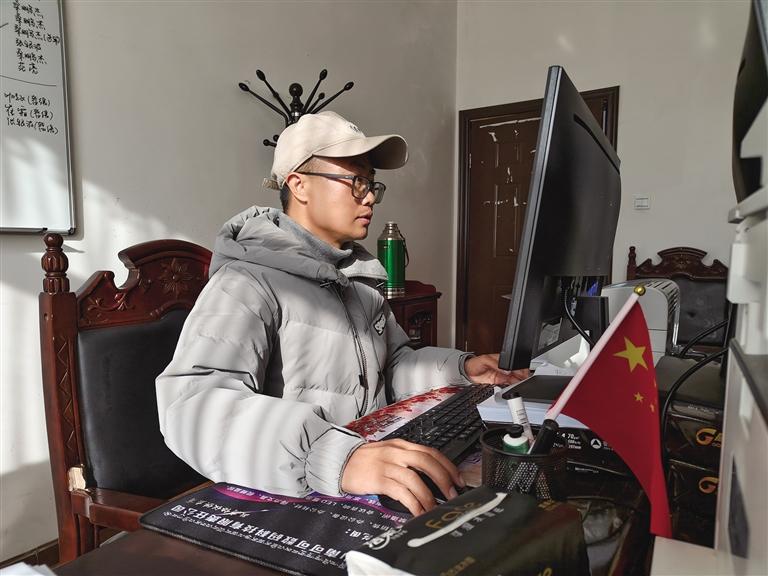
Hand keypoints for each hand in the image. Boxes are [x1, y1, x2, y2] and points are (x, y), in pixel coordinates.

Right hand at [341, 439, 463, 515]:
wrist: (339, 461)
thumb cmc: (365, 460)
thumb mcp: (388, 453)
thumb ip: (407, 459)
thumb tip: (431, 475)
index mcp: (401, 445)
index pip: (430, 452)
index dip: (447, 466)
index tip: (458, 480)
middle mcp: (396, 453)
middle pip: (426, 461)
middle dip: (443, 478)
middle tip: (452, 494)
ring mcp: (387, 465)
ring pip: (415, 479)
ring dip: (429, 496)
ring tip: (435, 508)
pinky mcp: (378, 480)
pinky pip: (401, 493)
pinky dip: (413, 504)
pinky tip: (418, 512)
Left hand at [464, 353, 528, 384]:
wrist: (468, 372)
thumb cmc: (475, 363)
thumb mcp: (485, 360)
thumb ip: (495, 365)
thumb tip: (506, 370)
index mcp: (501, 360)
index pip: (513, 363)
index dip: (519, 368)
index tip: (522, 373)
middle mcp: (503, 368)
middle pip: (516, 372)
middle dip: (521, 376)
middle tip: (522, 380)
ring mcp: (501, 375)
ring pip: (514, 379)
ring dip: (517, 382)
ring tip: (518, 384)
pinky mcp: (498, 382)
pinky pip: (508, 385)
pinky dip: (511, 387)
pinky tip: (512, 387)